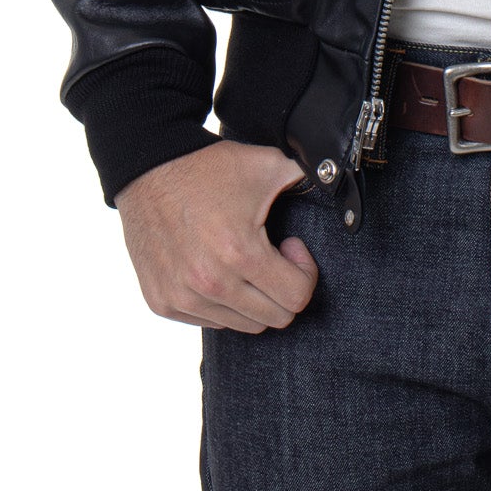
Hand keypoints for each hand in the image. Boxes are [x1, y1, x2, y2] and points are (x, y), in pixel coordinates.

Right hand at [114, 139, 319, 331]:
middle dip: (283, 287)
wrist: (149, 169)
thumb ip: (312, 176)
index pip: (297, 298)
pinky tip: (217, 268)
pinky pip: (209, 322)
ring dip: (252, 297)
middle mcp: (209, 284)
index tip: (290, 246)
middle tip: (270, 255)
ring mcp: (182, 297)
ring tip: (242, 260)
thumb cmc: (210, 168)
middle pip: (274, 318)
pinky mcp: (162, 303)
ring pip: (243, 325)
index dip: (304, 272)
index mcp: (239, 254)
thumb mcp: (269, 165)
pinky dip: (221, 303)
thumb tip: (341, 178)